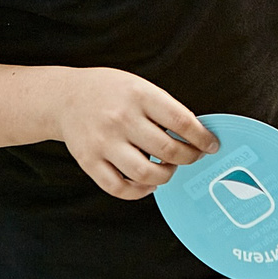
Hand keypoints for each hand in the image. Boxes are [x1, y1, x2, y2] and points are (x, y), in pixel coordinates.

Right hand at [57, 69, 217, 200]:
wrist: (66, 97)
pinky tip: (147, 183)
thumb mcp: (140, 87)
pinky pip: (119, 188)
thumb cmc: (110, 91)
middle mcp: (121, 119)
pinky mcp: (89, 161)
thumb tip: (197, 136)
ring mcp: (103, 142)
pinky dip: (139, 192)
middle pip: (168, 150)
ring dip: (166, 176)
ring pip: (146, 174)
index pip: (181, 121)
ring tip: (168, 168)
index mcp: (139, 95)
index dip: (202, 138)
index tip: (211, 145)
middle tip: (192, 157)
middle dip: (189, 158)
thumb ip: (165, 109)